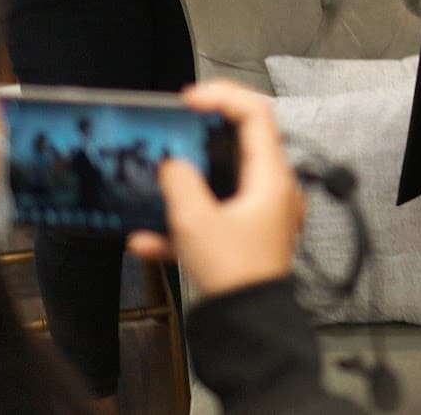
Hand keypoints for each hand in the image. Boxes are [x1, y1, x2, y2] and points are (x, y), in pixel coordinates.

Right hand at [127, 81, 303, 297]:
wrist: (248, 323)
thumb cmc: (233, 272)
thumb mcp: (196, 223)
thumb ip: (181, 185)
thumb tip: (172, 165)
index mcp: (271, 176)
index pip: (257, 115)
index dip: (224, 97)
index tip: (189, 99)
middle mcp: (274, 188)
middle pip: (243, 142)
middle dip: (205, 132)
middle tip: (175, 126)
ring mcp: (263, 212)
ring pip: (225, 180)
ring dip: (189, 179)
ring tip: (160, 174)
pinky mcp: (248, 236)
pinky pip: (215, 216)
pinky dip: (185, 223)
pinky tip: (147, 241)